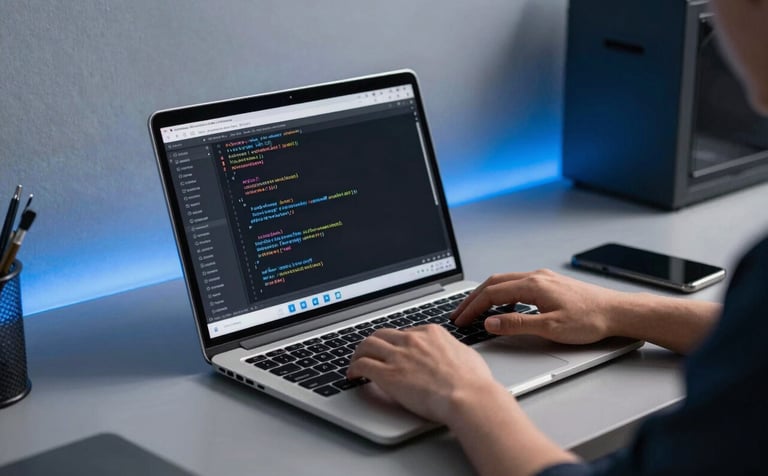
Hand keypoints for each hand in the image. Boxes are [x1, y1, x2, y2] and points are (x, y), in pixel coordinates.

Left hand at [347, 325, 504, 424]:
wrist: (468, 396)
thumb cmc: (473, 382)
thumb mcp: (466, 355)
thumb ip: (453, 351)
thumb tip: (452, 354)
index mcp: (431, 333)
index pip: (405, 332)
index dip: (395, 342)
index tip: (392, 350)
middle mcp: (412, 340)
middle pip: (382, 334)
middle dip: (373, 343)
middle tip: (368, 353)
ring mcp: (399, 356)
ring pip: (367, 345)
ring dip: (359, 353)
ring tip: (356, 363)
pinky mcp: (388, 374)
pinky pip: (362, 365)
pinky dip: (353, 368)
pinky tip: (352, 375)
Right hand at [452, 269, 623, 344]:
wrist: (617, 312)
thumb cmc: (590, 320)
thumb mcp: (551, 328)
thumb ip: (517, 325)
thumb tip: (490, 323)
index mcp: (533, 285)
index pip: (491, 294)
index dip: (472, 307)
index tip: (460, 319)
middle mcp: (536, 276)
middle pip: (494, 283)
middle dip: (473, 299)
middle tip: (459, 314)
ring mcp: (543, 278)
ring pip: (505, 282)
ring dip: (487, 296)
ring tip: (475, 311)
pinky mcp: (550, 283)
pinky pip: (517, 284)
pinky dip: (502, 294)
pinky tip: (503, 308)